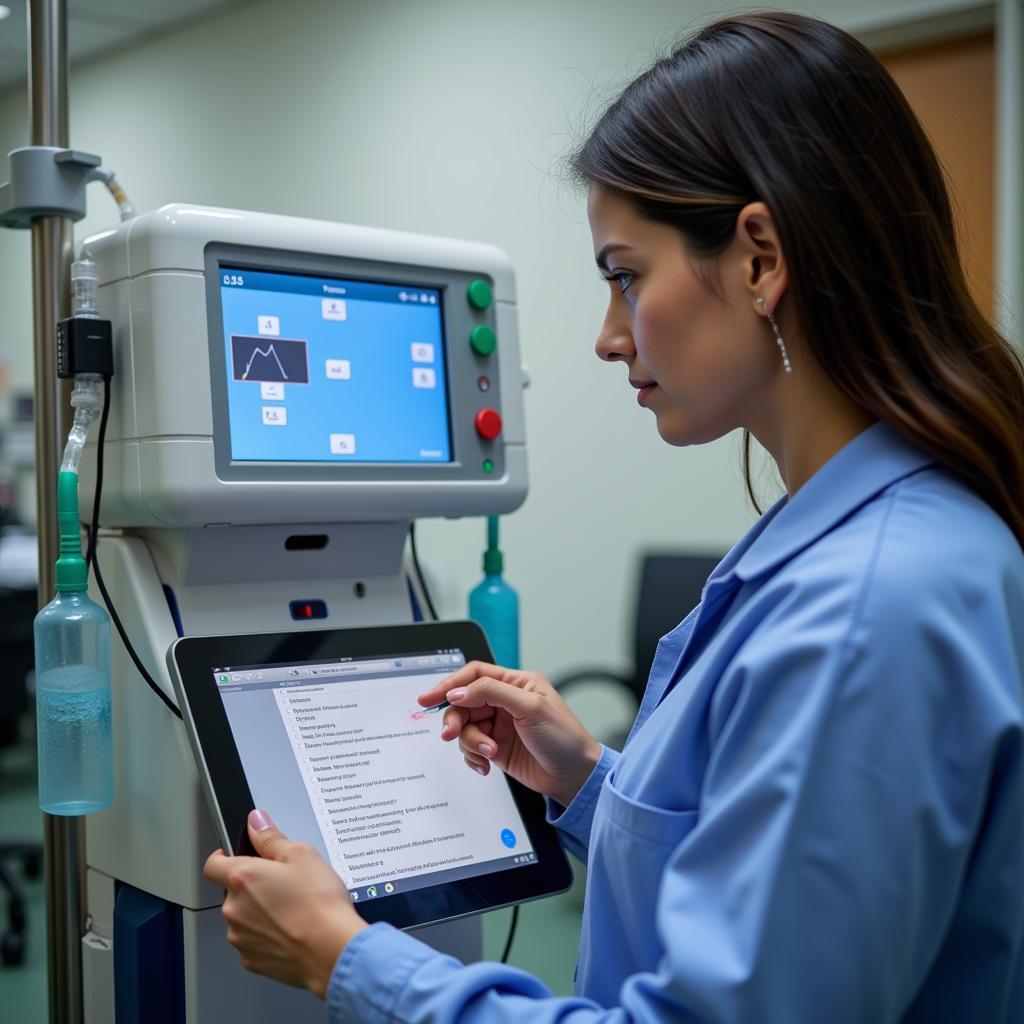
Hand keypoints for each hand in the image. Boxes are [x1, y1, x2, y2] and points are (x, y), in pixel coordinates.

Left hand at [203, 810, 367, 998]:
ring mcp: (241, 938)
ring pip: (244, 918)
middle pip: (233, 891)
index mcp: (243, 878)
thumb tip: (257, 822)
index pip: (213, 864)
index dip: (223, 857)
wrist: (331, 950)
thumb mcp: (301, 854)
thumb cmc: (319, 904)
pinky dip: (268, 935)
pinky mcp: (252, 961)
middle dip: (254, 886)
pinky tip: (292, 929)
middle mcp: (234, 909)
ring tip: (293, 909)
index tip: (236, 856)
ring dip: (260, 912)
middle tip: (284, 883)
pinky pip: (254, 941)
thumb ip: (271, 837)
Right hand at [418, 661, 601, 807]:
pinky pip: (470, 749)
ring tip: (489, 753)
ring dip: (470, 742)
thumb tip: (457, 692)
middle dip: (455, 719)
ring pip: (465, 728)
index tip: (430, 698)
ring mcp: (498, 726)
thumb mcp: (530, 708)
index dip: (450, 684)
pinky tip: (486, 766)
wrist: (574, 777)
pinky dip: (473, 757)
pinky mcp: (495, 748)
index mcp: (515, 683)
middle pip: (463, 703)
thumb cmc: (564, 738)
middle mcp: (504, 702)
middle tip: (450, 733)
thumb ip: (491, 693)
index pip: (474, 675)